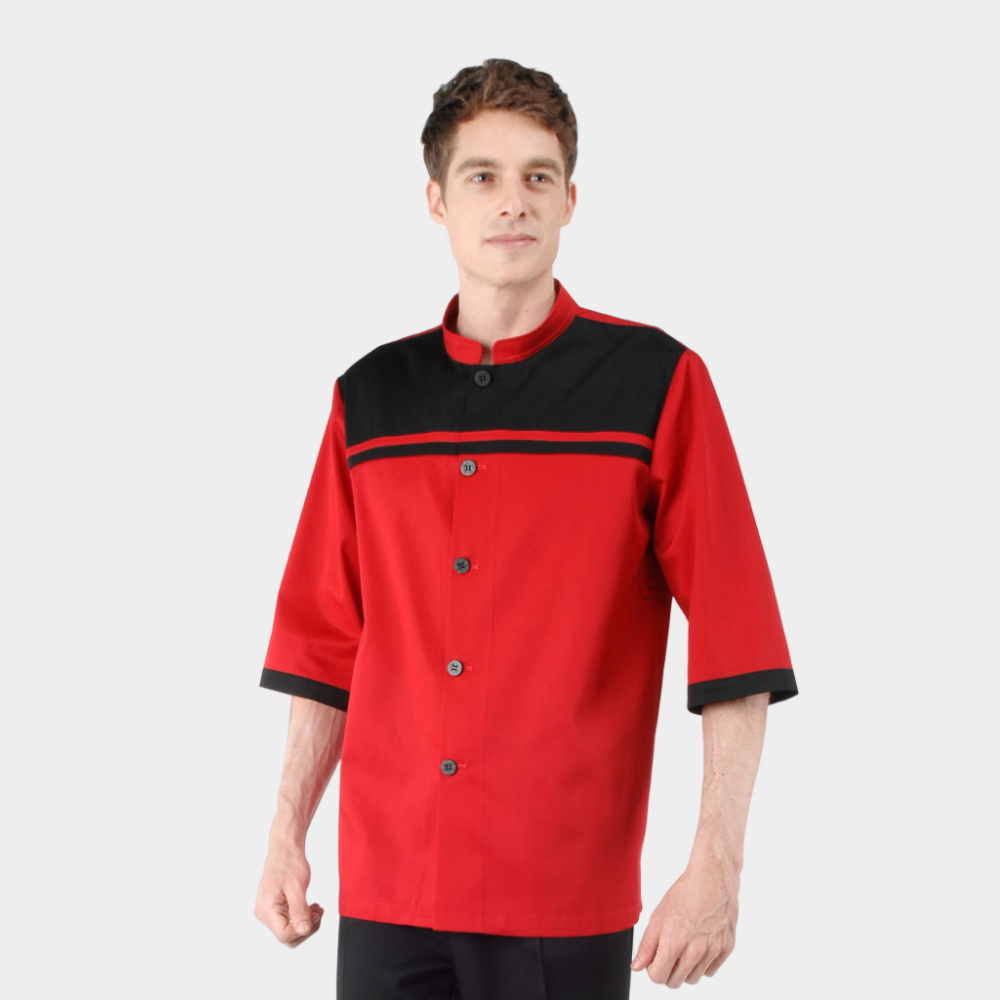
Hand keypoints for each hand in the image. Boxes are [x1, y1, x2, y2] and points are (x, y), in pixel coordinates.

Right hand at [254, 845, 324, 946]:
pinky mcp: (273, 908)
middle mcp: (264, 913)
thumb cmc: (289, 863)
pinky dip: (300, 916)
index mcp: (267, 909)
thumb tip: (304, 930)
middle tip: (318, 912)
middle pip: (286, 936)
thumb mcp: (297, 887)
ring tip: (316, 909)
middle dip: (305, 927)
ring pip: (288, 929)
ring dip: (305, 922)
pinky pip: (287, 920)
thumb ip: (299, 910)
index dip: (302, 930)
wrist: (285, 850)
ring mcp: (268, 911)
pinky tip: (310, 907)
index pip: (284, 935)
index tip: (314, 916)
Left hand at [629, 857, 738, 986]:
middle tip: (668, 952)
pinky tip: (698, 944)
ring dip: (685, 969)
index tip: (654, 959)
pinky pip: (710, 971)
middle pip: (675, 982)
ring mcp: (712, 951)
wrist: (713, 878)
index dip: (653, 968)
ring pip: (693, 978)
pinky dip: (702, 963)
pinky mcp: (726, 949)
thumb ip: (647, 945)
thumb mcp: (659, 915)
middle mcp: (695, 951)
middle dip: (667, 971)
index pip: (658, 977)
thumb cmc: (685, 892)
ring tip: (684, 946)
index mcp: (674, 943)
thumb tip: (638, 966)